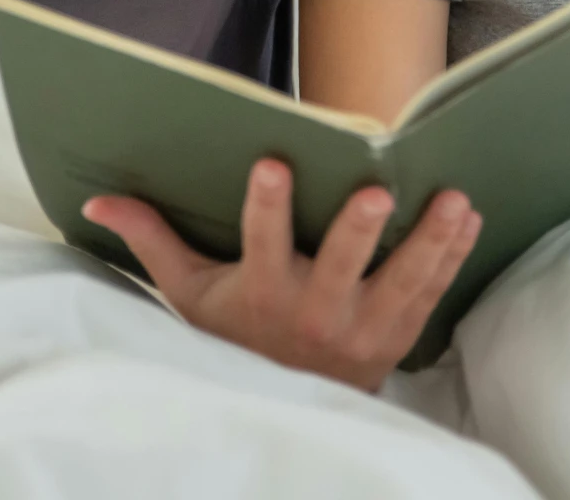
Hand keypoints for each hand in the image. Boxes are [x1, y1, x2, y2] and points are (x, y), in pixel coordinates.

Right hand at [82, 159, 480, 391]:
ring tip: (454, 200)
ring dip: (429, 241)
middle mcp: (313, 314)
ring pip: (401, 283)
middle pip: (339, 269)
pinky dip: (452, 258)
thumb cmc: (236, 338)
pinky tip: (470, 219)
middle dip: (357, 233)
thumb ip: (153, 241)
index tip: (271, 163)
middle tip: (375, 193)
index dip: (266, 207)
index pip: (261, 245)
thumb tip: (98, 197)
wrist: (290, 406)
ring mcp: (361, 329)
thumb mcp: (189, 296)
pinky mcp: (397, 336)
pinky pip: (431, 295)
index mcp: (262, 295)